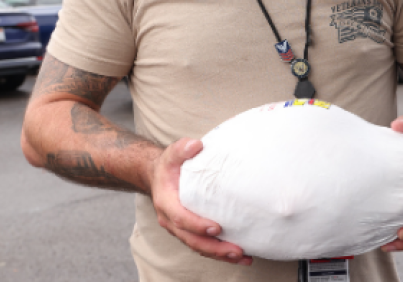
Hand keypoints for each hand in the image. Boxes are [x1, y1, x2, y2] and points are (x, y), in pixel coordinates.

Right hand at [150, 138, 252, 265]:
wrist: (159, 177)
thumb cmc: (169, 166)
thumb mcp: (172, 154)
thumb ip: (181, 149)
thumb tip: (196, 145)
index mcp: (166, 202)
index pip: (180, 218)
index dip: (197, 225)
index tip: (216, 228)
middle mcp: (171, 220)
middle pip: (192, 240)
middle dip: (214, 248)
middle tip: (236, 250)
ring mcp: (179, 229)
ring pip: (199, 246)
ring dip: (220, 254)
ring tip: (243, 257)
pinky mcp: (189, 232)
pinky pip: (203, 246)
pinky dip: (220, 252)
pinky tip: (239, 254)